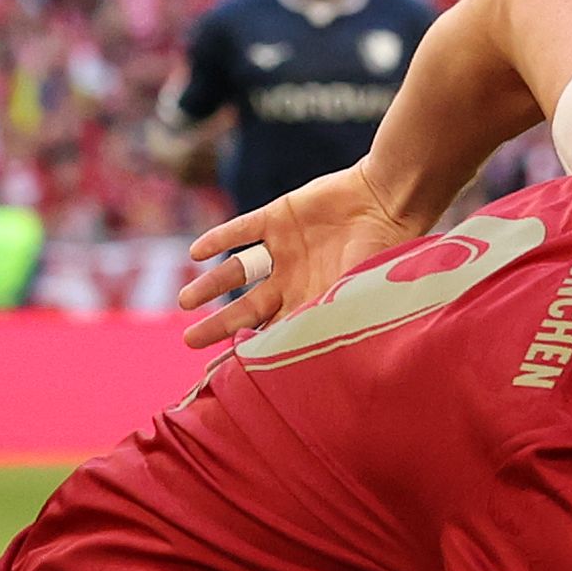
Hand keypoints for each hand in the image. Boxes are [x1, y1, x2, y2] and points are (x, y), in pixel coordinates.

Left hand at [181, 159, 427, 349]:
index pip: (272, 333)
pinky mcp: (278, 217)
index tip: (223, 370)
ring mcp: (283, 249)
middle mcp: (292, 280)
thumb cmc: (380, 253)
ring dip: (210, 285)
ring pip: (237, 271)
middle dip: (219, 326)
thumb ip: (323, 319)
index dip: (248, 349)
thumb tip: (298, 357)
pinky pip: (241, 229)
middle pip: (246, 309)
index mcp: (310, 304)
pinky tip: (196, 252)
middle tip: (189, 340)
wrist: (387, 200)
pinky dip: (219, 239)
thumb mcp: (352, 295)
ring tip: (184, 301)